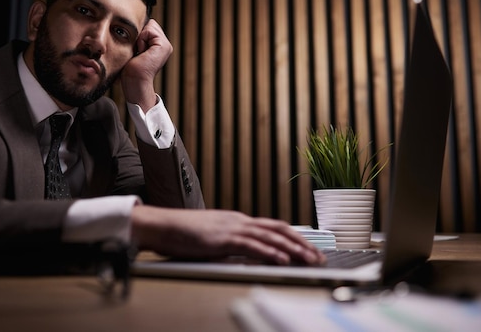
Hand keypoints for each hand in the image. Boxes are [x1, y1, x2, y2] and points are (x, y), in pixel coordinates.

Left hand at [121, 19, 172, 111]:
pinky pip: (149, 31)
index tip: (136, 49)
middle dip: (140, 34)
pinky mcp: (163, 46)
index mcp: (160, 45)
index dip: (139, 33)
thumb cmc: (130, 70)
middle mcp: (165, 44)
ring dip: (140, 37)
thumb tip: (132, 25)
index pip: (149, 26)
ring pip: (150, 25)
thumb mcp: (134, 49)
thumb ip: (138, 38)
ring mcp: (166, 45)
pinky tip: (141, 52)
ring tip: (139, 52)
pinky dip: (141, 40)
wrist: (134, 82)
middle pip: (150, 23)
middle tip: (138, 51)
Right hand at [131, 205, 325, 264]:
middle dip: (302, 243)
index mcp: (238, 221)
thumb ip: (231, 242)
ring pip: (270, 236)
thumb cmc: (183, 233)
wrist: (162, 225)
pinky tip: (282, 259)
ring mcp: (231, 228)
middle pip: (279, 229)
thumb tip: (246, 253)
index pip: (274, 227)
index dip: (294, 237)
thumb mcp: (213, 236)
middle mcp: (239, 221)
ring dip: (292, 249)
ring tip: (309, 260)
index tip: (309, 249)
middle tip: (319, 257)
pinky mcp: (222, 239)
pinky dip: (269, 252)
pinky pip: (251, 245)